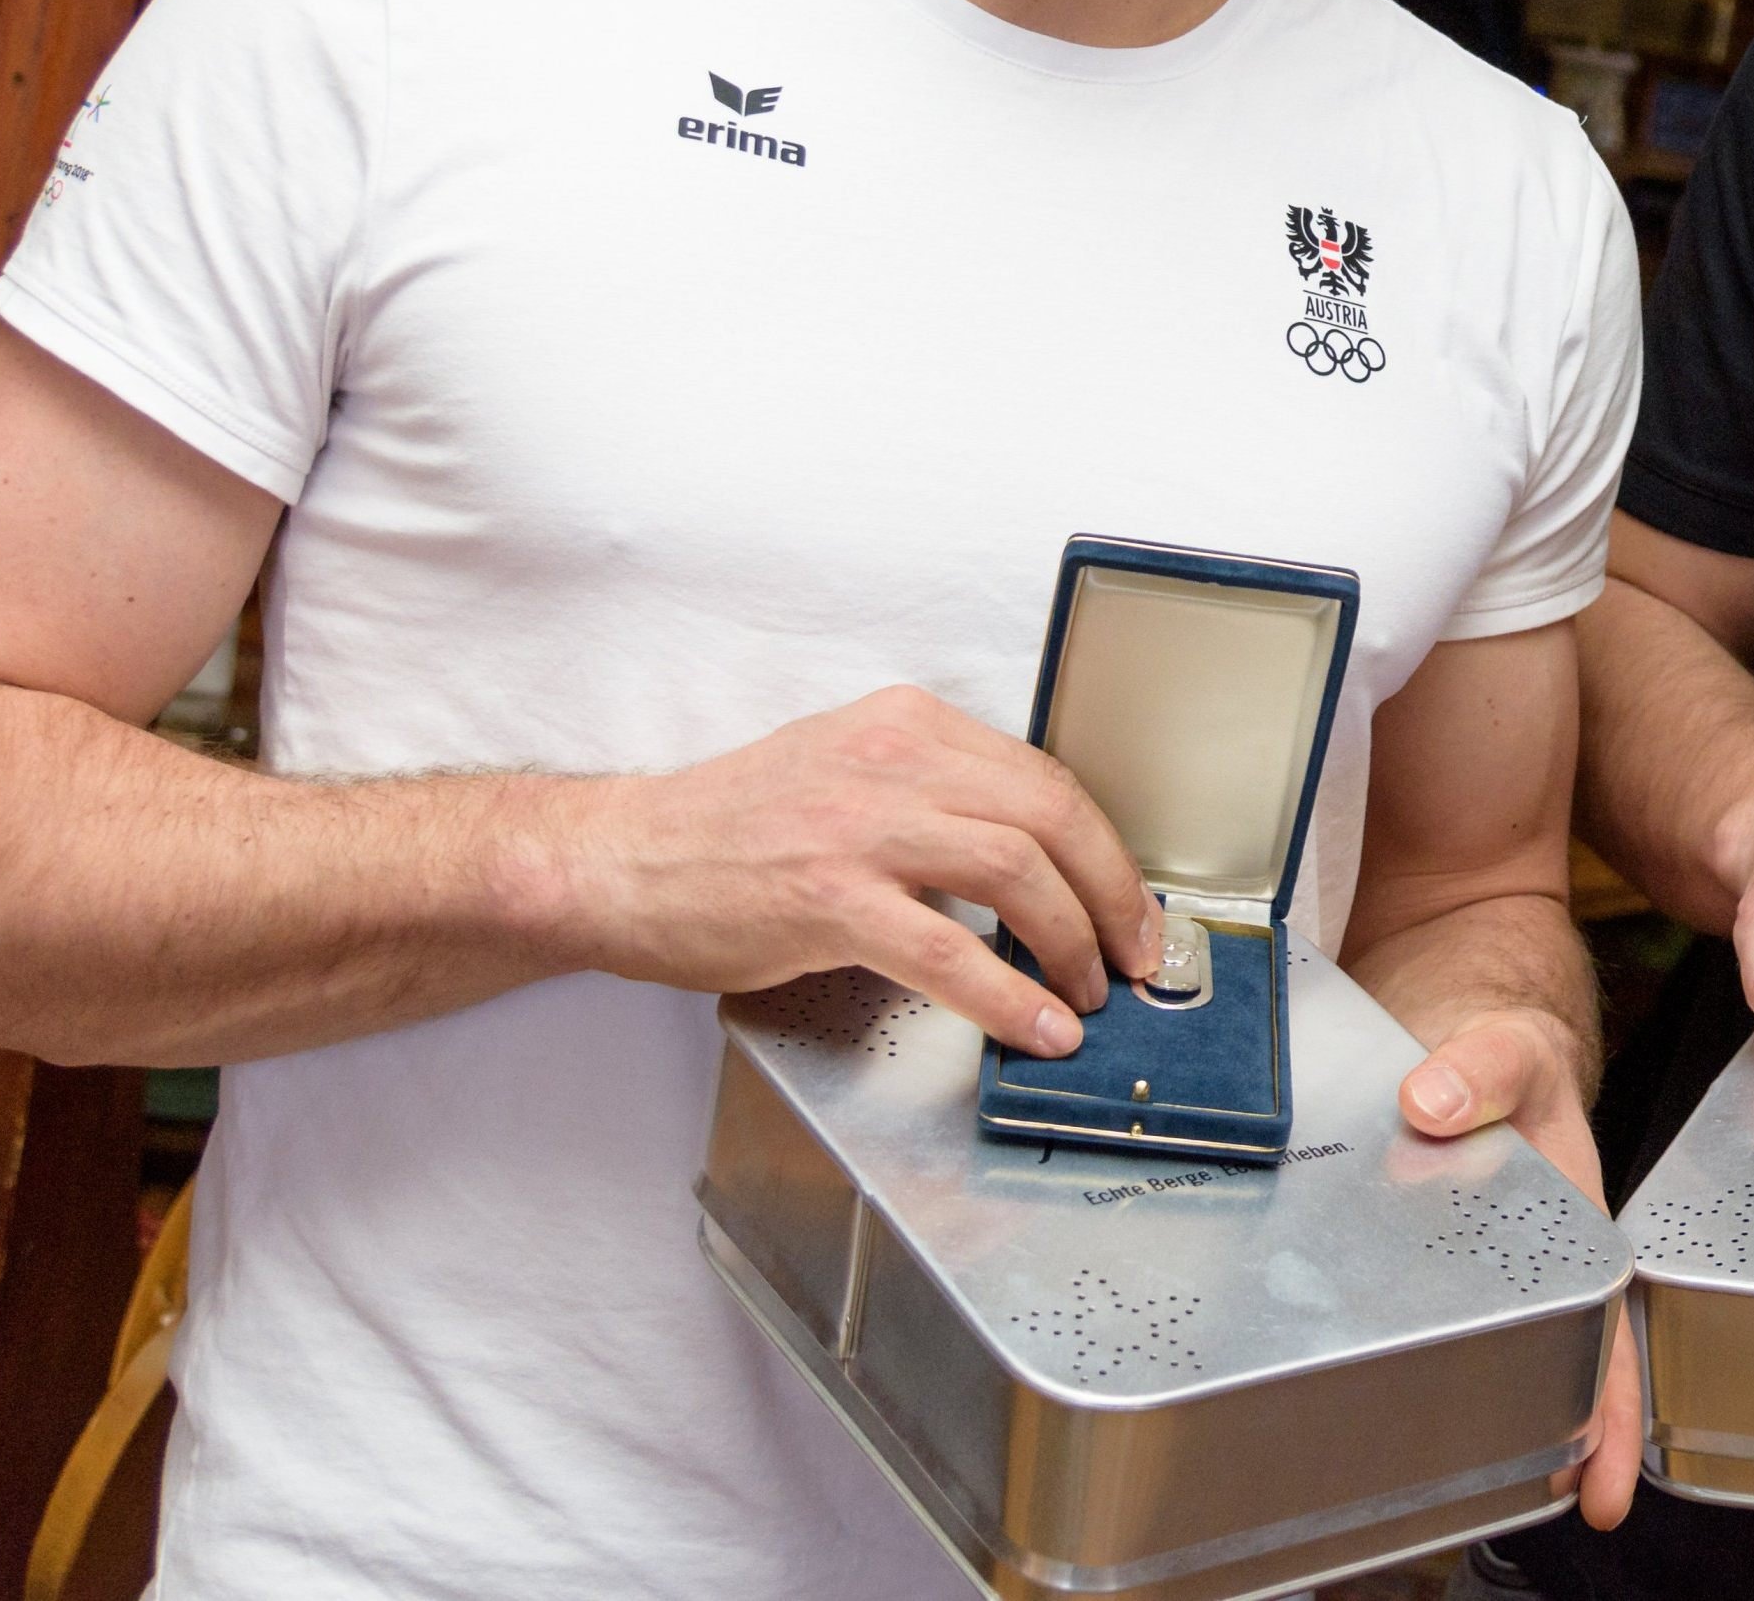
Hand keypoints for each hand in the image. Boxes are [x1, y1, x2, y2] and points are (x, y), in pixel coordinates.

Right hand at [567, 684, 1162, 1056]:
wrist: (618, 861)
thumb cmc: (726, 833)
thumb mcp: (845, 775)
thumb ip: (933, 798)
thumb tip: (1031, 863)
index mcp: (906, 726)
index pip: (1042, 776)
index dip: (1102, 848)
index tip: (1128, 903)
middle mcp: (893, 759)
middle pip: (1051, 814)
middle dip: (1113, 894)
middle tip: (1135, 955)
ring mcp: (860, 825)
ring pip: (1017, 871)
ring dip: (1072, 941)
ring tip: (1087, 995)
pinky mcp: (828, 897)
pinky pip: (950, 949)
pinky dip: (1009, 995)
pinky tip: (1036, 1026)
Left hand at [1400, 1008, 1639, 1528]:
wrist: (1466, 1034)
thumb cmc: (1507, 1053)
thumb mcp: (1505, 1050)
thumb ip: (1478, 1069)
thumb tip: (1432, 1102)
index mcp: (1576, 1226)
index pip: (1609, 1332)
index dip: (1613, 1412)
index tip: (1604, 1474)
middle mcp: (1539, 1259)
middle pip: (1567, 1365)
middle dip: (1571, 1441)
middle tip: (1560, 1501)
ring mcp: (1487, 1266)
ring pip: (1506, 1356)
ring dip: (1505, 1417)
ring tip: (1480, 1483)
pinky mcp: (1429, 1261)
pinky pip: (1433, 1321)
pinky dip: (1429, 1366)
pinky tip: (1398, 1400)